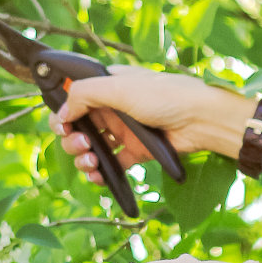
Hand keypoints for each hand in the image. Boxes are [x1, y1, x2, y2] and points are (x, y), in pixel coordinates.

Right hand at [51, 66, 235, 183]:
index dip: (63, 115)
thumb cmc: (165, 96)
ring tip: (91, 163)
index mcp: (107, 86)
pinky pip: (111, 164)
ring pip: (92, 148)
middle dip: (73, 141)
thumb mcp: (119, 88)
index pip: (74, 100)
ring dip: (84, 158)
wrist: (200, 119)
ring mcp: (124, 130)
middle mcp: (113, 108)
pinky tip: (99, 176)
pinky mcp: (135, 151)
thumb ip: (85, 95)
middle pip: (78, 127)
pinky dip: (101, 173)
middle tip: (83, 145)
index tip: (64, 127)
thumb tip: (61, 113)